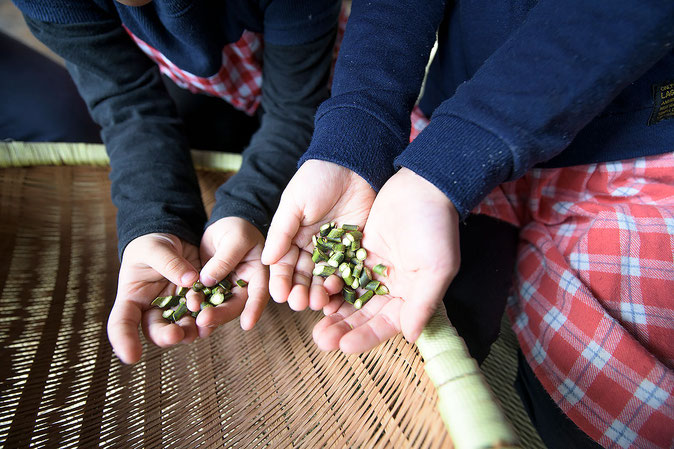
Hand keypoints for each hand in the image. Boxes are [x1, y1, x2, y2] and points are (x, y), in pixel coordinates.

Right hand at [107, 233, 200, 363]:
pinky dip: (207, 319)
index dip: (124, 341)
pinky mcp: (195, 303)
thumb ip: (169, 263)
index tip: (132, 358)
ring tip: (199, 328)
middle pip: (155, 331)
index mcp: (133, 297)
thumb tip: (189, 280)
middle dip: (165, 336)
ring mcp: (175, 308)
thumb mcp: (156, 247)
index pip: (121, 323)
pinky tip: (213, 319)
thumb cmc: (153, 242)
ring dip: (189, 332)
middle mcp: (152, 309)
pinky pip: (201, 316)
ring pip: (180, 328)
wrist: (173, 237)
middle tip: (176, 334)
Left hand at [198, 216, 268, 330]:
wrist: (224, 225)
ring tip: (193, 320)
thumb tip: (208, 281)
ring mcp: (228, 289)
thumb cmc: (237, 228)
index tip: (247, 325)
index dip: (254, 309)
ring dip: (207, 314)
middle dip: (221, 315)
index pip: (259, 293)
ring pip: (219, 306)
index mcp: (258, 274)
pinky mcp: (212, 289)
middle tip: (204, 320)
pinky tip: (186, 313)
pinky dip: (196, 306)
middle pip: (236, 305)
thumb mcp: (235, 238)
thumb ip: (225, 259)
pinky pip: (205, 300)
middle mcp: (245, 286)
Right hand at [261, 160, 375, 310]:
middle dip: (301, 291)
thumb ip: (281, 231)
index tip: (280, 295)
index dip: (281, 280)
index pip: (284, 264)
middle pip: (305, 275)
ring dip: (321, 291)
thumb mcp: (294, 203)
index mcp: (293, 236)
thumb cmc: (317, 178)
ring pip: (326, 276)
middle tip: (300, 304)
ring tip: (320, 302)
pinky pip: (349, 268)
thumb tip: (266, 259)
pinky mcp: (356, 246)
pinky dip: (345, 282)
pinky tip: (340, 294)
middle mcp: (313, 246)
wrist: (352, 163)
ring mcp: (335, 248)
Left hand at [313, 168, 460, 352]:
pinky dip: (331, 284)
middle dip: (344, 328)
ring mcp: (376, 268)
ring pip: (351, 296)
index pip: (387, 324)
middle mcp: (394, 286)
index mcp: (413, 294)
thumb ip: (423, 303)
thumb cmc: (436, 227)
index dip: (366, 337)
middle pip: (365, 314)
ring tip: (315, 323)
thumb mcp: (436, 268)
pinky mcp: (362, 250)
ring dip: (334, 311)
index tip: (344, 347)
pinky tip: (316, 293)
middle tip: (320, 340)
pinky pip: (343, 272)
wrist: (422, 185)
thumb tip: (412, 336)